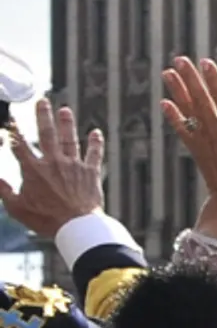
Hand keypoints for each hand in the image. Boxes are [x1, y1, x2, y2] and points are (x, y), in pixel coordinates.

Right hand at [0, 99, 104, 227]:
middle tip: (42, 101)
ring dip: (66, 123)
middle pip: (46, 134)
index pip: (19, 145)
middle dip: (43, 116)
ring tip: (64, 110)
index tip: (11, 118)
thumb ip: (3, 190)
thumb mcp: (17, 207)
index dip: (14, 131)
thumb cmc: (46, 219)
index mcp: (33, 170)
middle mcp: (53, 163)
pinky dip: (95, 143)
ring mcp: (73, 165)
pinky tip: (96, 132)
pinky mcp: (90, 172)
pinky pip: (94, 154)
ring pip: (69, 139)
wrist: (77, 226)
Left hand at [160, 57, 216, 239]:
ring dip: (177, 91)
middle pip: (202, 101)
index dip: (214, 81)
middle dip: (190, 79)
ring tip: (168, 72)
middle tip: (180, 59)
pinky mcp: (196, 150)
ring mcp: (204, 141)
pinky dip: (173, 116)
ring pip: (189, 111)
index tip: (205, 63)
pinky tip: (164, 103)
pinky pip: (182, 130)